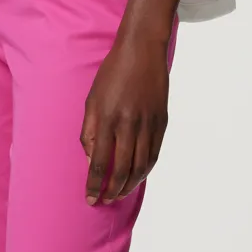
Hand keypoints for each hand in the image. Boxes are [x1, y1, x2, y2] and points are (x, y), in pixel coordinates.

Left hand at [80, 29, 170, 204]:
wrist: (142, 51)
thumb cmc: (112, 74)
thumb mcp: (92, 99)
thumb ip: (89, 131)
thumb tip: (92, 159)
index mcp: (108, 119)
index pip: (101, 162)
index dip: (95, 185)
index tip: (91, 198)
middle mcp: (129, 124)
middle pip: (122, 169)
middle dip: (113, 190)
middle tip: (106, 200)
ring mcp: (148, 124)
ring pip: (141, 165)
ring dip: (130, 184)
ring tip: (120, 193)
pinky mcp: (162, 121)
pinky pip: (154, 153)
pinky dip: (146, 170)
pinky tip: (137, 176)